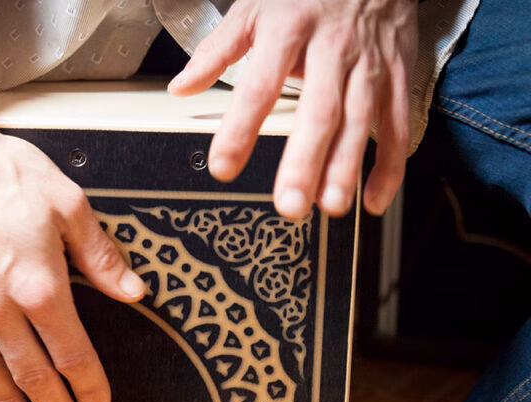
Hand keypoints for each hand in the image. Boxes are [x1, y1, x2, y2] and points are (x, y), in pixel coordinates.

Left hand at [168, 0, 418, 217]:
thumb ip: (218, 49)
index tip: (223, 167)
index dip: (241, 129)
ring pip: (359, 121)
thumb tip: (181, 87)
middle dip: (304, 162)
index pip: (260, 86)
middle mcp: (332, 49)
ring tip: (330, 206)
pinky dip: (390, 165)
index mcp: (289, 29)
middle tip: (289, 205)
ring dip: (345, 168)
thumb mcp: (256, 6)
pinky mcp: (396, 75)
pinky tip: (373, 200)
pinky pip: (396, 124)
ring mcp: (368, 64)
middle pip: (319, 111)